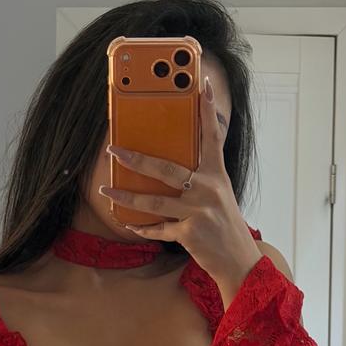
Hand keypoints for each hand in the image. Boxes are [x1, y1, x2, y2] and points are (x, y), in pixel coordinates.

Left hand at [99, 74, 261, 290]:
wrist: (239, 260)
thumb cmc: (224, 224)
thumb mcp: (218, 194)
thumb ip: (199, 178)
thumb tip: (168, 166)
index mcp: (217, 174)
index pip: (212, 136)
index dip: (207, 110)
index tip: (203, 85)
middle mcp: (208, 189)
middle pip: (165, 169)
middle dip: (136, 160)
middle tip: (113, 151)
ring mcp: (198, 212)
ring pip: (154, 202)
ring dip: (126, 198)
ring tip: (107, 192)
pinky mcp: (189, 233)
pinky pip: (158, 228)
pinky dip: (143, 228)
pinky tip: (131, 224)